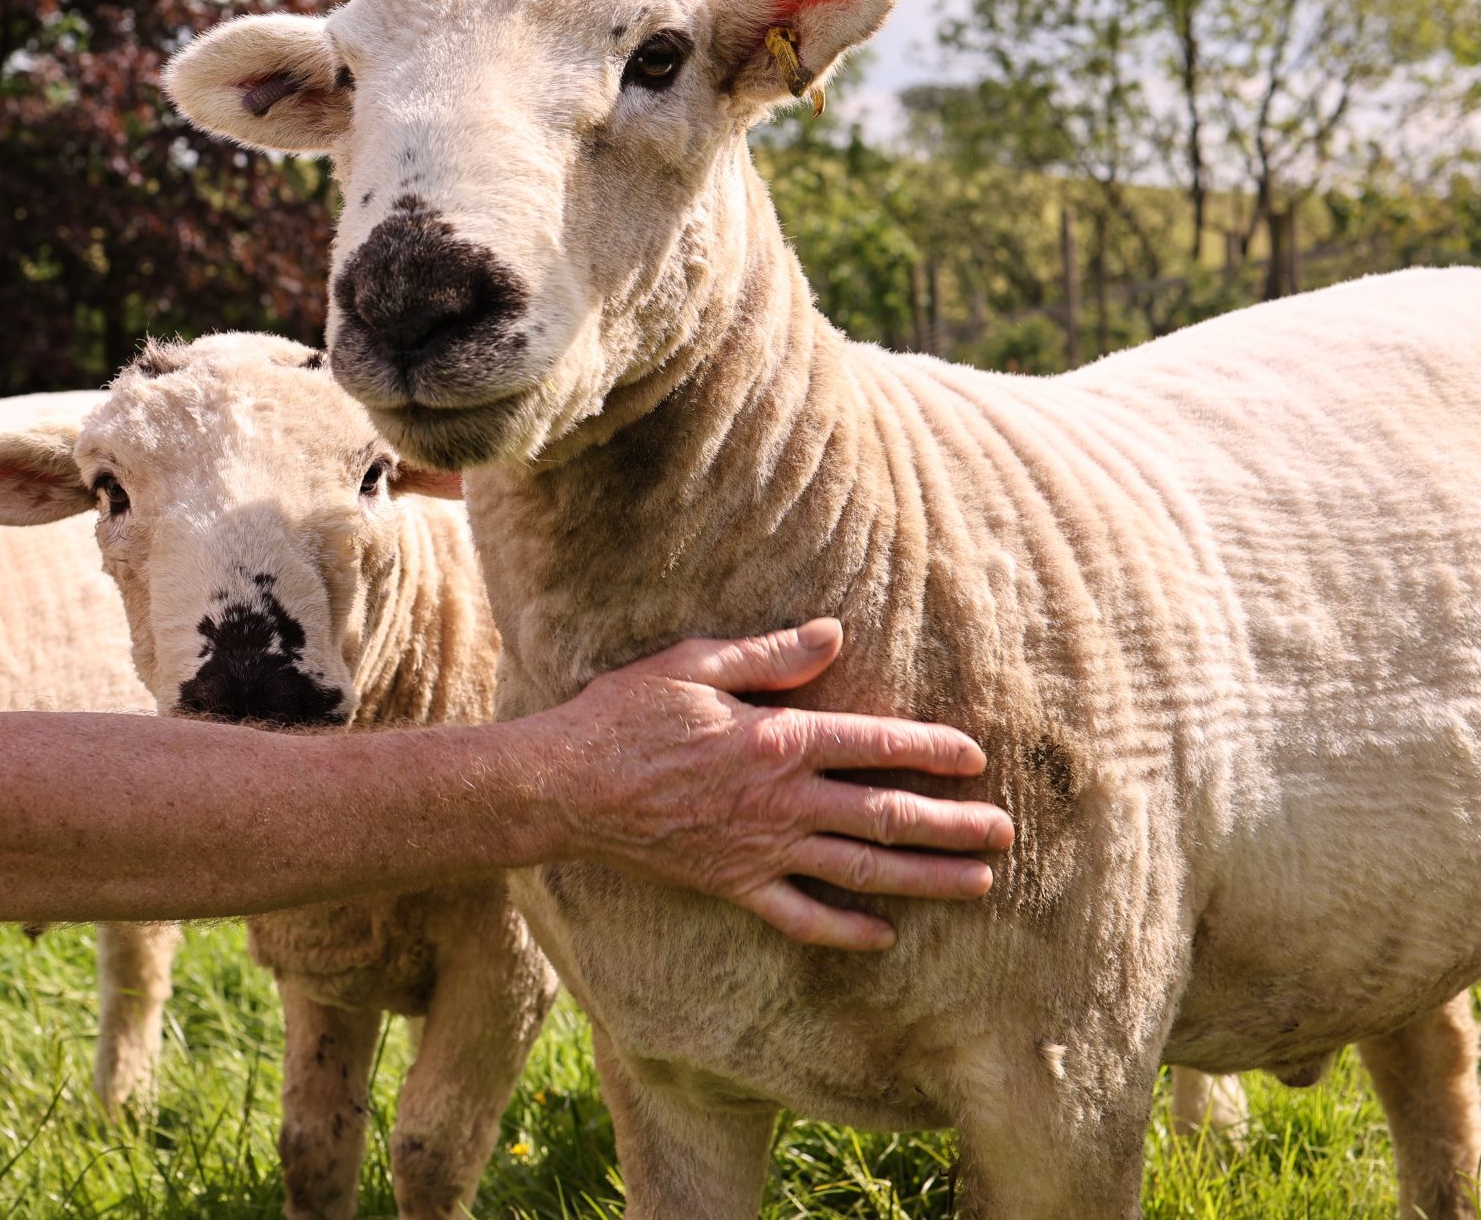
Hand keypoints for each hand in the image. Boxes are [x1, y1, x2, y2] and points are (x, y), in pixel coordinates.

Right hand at [538, 619, 1013, 950]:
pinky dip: (846, 930)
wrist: (567, 786)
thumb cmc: (625, 715)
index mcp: (779, 740)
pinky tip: (883, 937)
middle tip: (1004, 832)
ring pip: (862, 869)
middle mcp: (783, 800)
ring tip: (977, 883)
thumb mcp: (694, 664)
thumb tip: (834, 634)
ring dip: (925, 877)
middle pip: (886, 814)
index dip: (931, 749)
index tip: (975, 756)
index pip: (876, 743)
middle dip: (953, 823)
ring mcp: (762, 849)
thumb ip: (770, 654)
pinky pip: (802, 916)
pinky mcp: (734, 884)